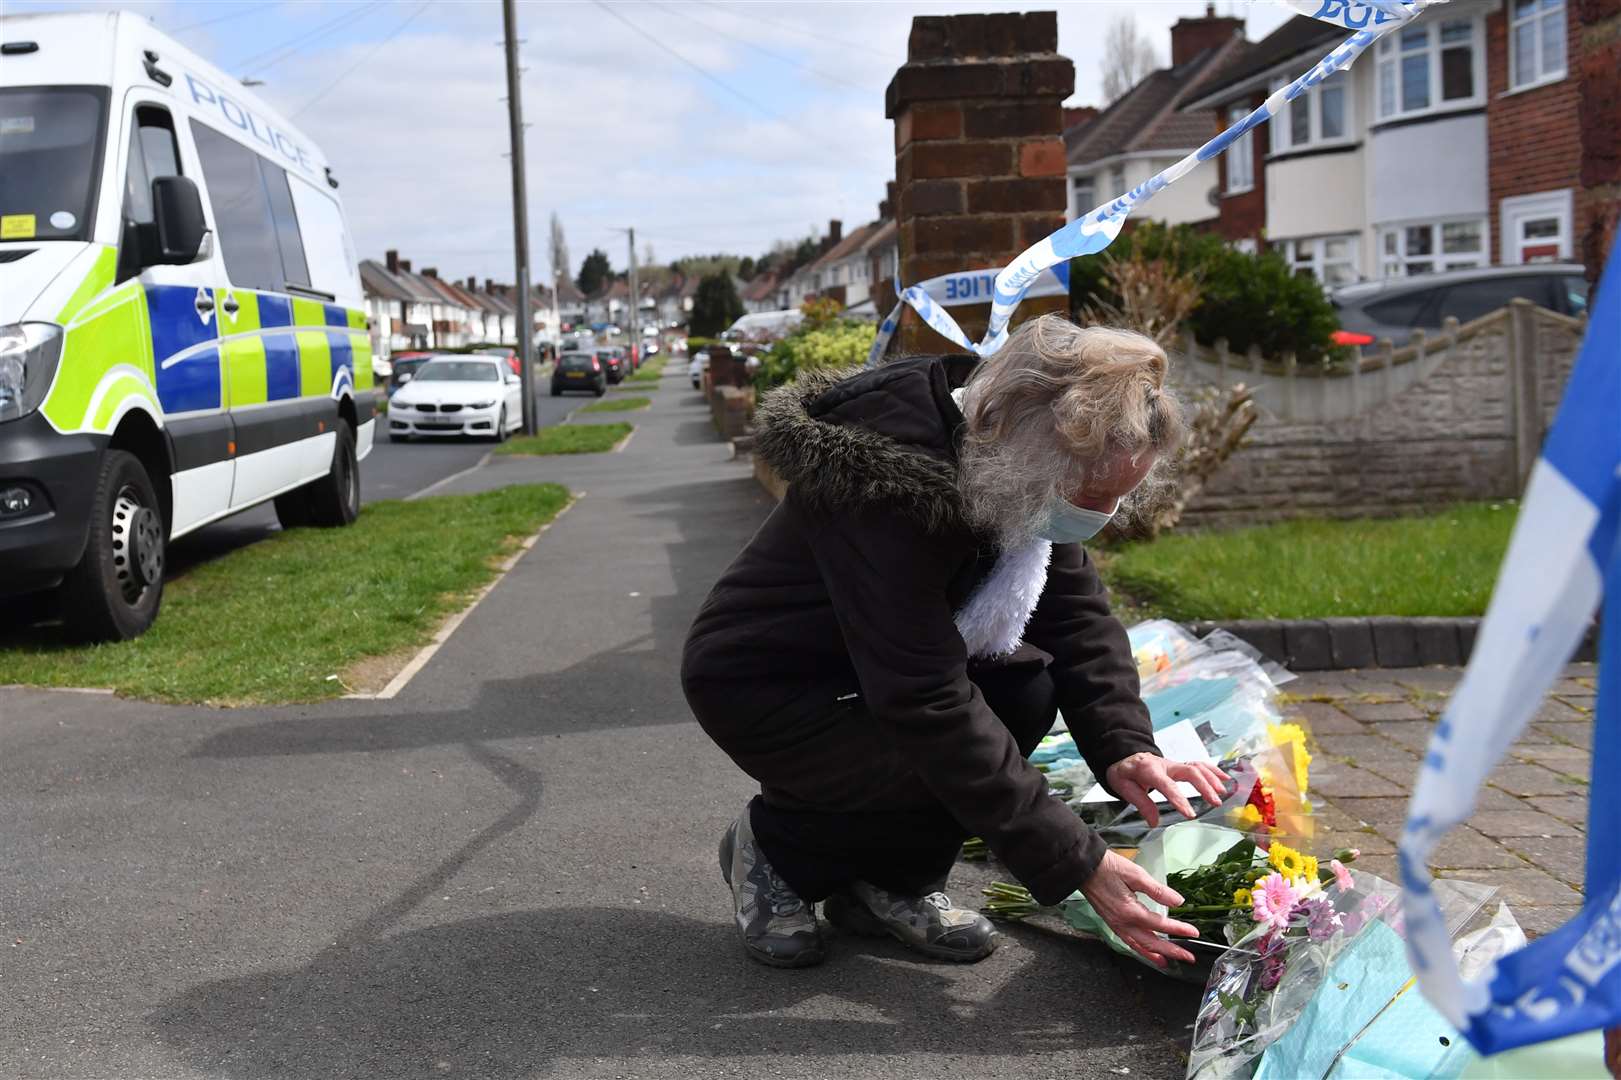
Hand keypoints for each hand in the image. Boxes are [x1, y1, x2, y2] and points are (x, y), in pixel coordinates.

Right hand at [1080, 849, 1199, 966]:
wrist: (1085, 868)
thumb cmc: (1108, 868)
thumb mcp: (1136, 874)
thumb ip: (1158, 890)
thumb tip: (1177, 901)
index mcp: (1130, 911)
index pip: (1160, 924)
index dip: (1179, 929)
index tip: (1193, 932)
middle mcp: (1123, 923)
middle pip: (1152, 943)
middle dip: (1172, 951)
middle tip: (1188, 957)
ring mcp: (1116, 925)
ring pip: (1139, 946)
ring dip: (1156, 955)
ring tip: (1169, 962)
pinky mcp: (1112, 923)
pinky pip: (1129, 942)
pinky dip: (1141, 950)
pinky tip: (1147, 952)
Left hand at [1105, 752, 1229, 827]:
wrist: (1123, 756)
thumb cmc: (1123, 772)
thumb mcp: (1124, 787)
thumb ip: (1141, 803)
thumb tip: (1154, 822)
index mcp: (1148, 769)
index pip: (1167, 785)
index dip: (1179, 799)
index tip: (1190, 814)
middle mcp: (1165, 764)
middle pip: (1189, 771)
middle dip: (1204, 786)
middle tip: (1215, 802)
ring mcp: (1174, 764)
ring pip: (1197, 766)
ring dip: (1212, 778)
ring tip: (1222, 793)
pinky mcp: (1179, 766)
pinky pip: (1199, 765)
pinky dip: (1213, 771)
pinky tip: (1225, 779)